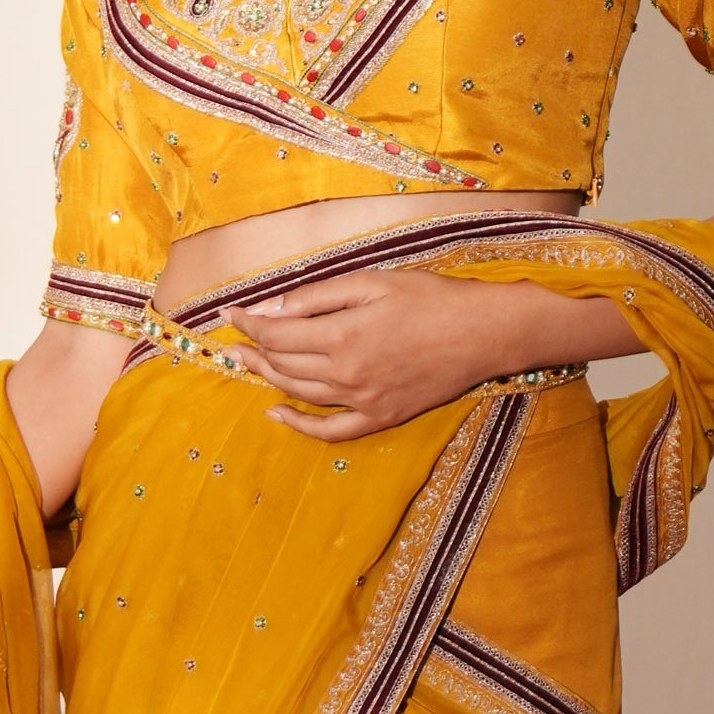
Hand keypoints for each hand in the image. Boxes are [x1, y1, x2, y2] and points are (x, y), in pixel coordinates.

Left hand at [228, 270, 624, 441]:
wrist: (484, 333)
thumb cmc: (431, 299)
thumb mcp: (372, 282)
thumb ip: (317, 298)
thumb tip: (271, 310)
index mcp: (342, 334)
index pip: (277, 333)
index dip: (248, 323)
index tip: (230, 313)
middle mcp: (347, 373)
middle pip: (283, 365)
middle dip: (251, 351)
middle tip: (232, 341)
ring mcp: (364, 400)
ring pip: (300, 393)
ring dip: (267, 379)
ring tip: (247, 366)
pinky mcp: (382, 416)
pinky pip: (332, 431)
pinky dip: (300, 426)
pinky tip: (277, 414)